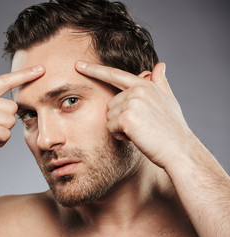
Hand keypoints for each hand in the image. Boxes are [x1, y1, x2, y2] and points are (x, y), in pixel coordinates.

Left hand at [75, 61, 193, 167]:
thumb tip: (159, 65)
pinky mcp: (126, 117)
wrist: (179, 149)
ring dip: (120, 128)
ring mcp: (132, 102)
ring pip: (109, 116)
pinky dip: (120, 136)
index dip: (95, 70)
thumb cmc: (173, 128)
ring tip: (140, 131)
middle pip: (110, 104)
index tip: (78, 65)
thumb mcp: (168, 100)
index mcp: (144, 84)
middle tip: (140, 126)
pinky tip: (136, 137)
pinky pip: (110, 127)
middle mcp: (137, 90)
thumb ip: (160, 82)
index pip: (114, 74)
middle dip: (120, 117)